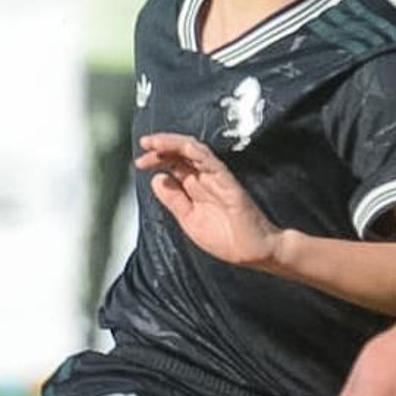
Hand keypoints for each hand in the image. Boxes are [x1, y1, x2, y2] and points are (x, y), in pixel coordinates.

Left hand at [135, 132, 282, 268]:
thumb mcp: (190, 221)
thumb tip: (157, 180)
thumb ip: (174, 201)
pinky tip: (183, 149)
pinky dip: (197, 153)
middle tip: (143, 145)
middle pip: (182, 153)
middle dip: (161, 147)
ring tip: (155, 143)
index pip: (174, 164)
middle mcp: (206, 179)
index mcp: (196, 188)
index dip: (157, 159)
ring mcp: (219, 179)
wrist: (255, 252)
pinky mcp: (230, 184)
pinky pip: (213, 163)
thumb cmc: (229, 239)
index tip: (140, 162)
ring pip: (195, 152)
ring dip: (174, 144)